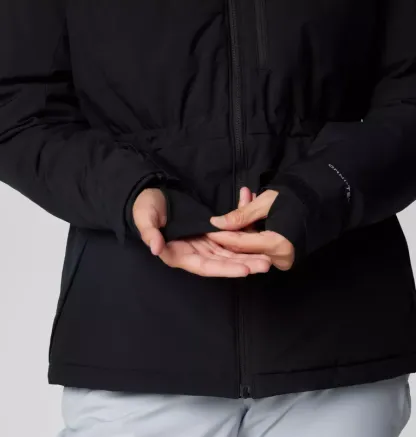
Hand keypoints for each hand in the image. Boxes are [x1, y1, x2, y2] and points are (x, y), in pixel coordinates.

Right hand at [133, 188, 271, 276]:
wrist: (152, 195)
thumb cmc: (145, 208)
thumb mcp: (144, 218)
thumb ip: (149, 233)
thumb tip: (155, 248)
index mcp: (178, 255)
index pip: (204, 266)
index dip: (224, 269)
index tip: (244, 270)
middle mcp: (194, 253)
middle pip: (221, 263)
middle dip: (243, 264)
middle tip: (266, 264)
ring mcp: (203, 243)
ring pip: (228, 252)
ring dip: (247, 254)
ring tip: (268, 255)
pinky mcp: (209, 233)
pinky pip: (228, 237)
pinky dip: (242, 235)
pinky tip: (257, 233)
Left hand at [208, 188, 294, 270]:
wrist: (323, 201)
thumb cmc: (296, 198)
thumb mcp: (267, 202)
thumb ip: (241, 215)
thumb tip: (216, 223)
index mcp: (277, 244)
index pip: (239, 243)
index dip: (222, 235)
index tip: (207, 228)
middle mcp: (279, 257)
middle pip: (244, 246)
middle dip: (233, 227)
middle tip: (226, 212)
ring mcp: (282, 259)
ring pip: (251, 245)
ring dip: (244, 225)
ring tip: (246, 200)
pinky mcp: (282, 257)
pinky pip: (260, 245)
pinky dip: (254, 230)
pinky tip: (251, 211)